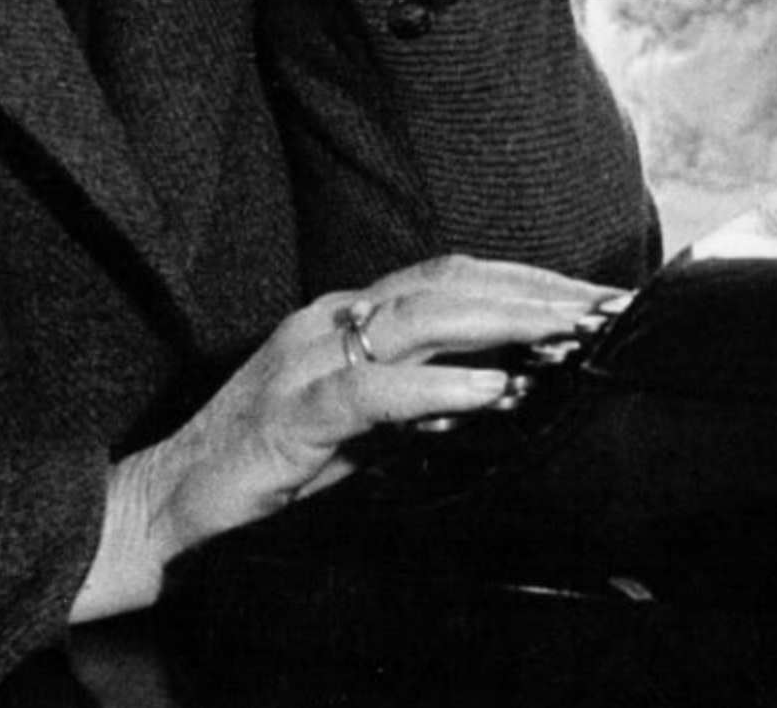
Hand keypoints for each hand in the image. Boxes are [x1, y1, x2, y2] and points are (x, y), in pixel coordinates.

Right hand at [69, 254, 620, 620]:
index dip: (524, 280)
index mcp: (347, 316)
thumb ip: (415, 399)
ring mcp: (307, 358)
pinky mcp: (292, 412)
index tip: (594, 299)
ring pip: (419, 317)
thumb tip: (504, 393)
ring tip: (568, 335)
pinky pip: (374, 390)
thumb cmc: (266, 466)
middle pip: (448, 282)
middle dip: (533, 291)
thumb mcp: (356, 425)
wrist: (169, 499)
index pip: (451, 277)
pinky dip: (438, 385)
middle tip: (606, 308)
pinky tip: (491, 390)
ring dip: (503, 323)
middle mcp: (330, 319)